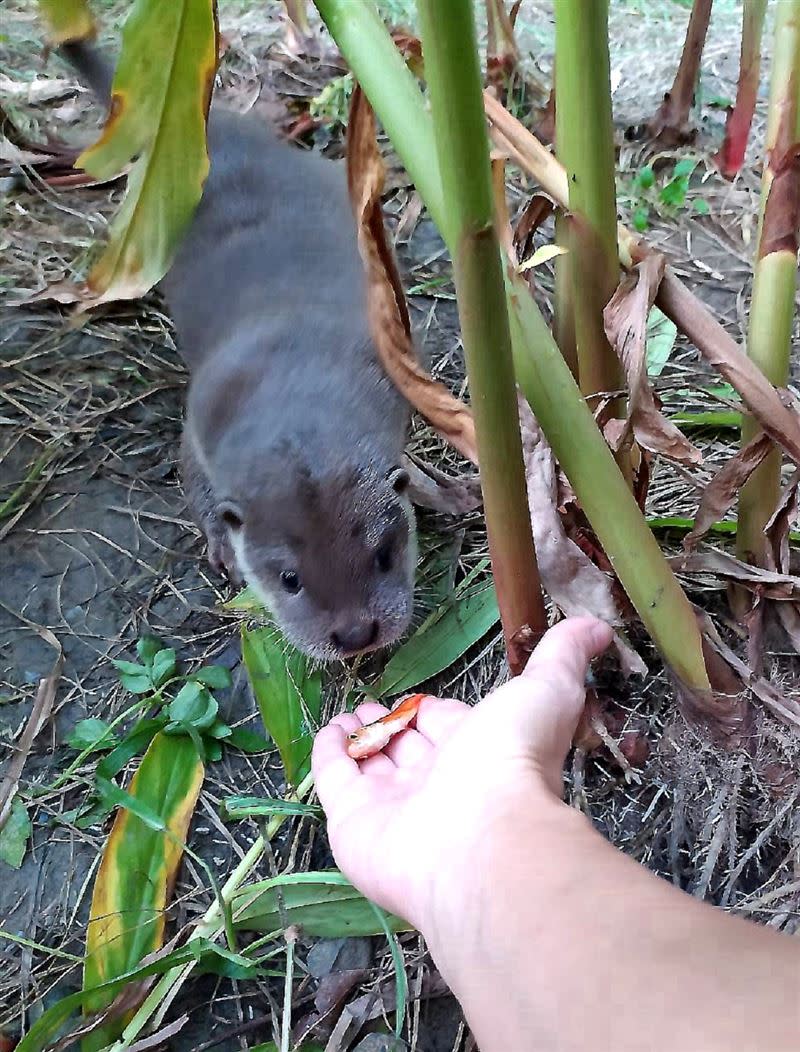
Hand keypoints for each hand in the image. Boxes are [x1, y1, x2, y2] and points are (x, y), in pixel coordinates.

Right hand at [312, 616, 612, 932]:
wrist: (480, 840)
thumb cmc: (513, 760)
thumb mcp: (548, 691)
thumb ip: (564, 655)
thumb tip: (599, 626)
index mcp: (479, 752)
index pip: (450, 725)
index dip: (435, 712)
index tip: (421, 699)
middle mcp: (438, 781)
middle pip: (410, 747)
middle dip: (395, 724)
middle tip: (377, 705)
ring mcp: (393, 804)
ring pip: (373, 763)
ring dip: (362, 736)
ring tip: (352, 715)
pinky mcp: (353, 821)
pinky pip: (336, 779)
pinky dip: (329, 754)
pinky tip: (329, 731)